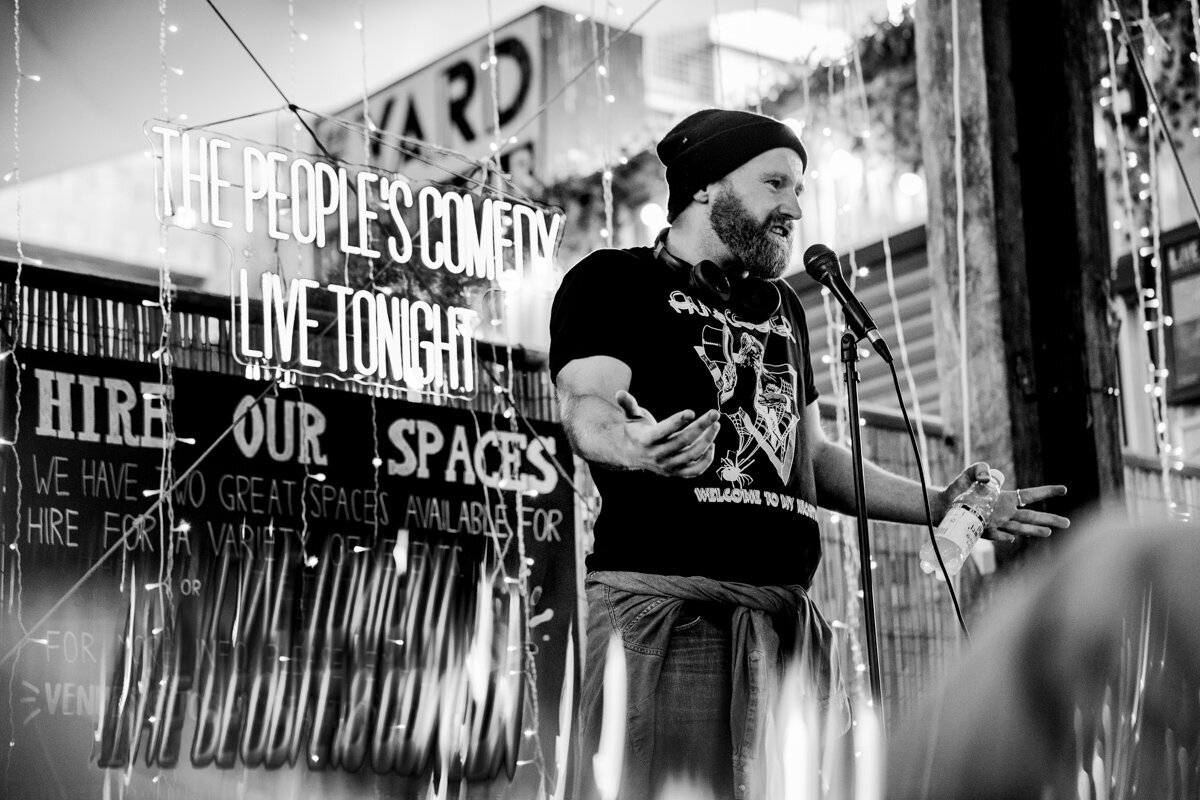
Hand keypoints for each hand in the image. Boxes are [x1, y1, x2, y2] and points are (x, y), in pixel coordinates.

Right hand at [615, 390, 719, 477]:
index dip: (677, 422)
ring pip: (692, 455)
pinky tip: (712, 445)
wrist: (631, 454)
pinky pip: (695, 470)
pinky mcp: (676, 473)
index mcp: (645, 440)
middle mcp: (656, 455)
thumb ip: (628, 404)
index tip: (691, 411)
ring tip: (715, 425)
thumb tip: (619, 393)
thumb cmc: (635, 430)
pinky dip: (706, 460)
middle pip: (683, 441)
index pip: (663, 431)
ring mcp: (667, 466)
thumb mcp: (631, 416)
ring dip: (708, 439)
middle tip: (714, 413)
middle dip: (701, 426)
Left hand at [939, 462, 1069, 542]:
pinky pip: (995, 535)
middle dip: (1049, 519)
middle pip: (1030, 517)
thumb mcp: (968, 474)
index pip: (1029, 495)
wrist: (941, 507)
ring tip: (1048, 533)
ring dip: (1032, 531)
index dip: (1046, 492)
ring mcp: (995, 524)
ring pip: (1017, 529)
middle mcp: (1004, 513)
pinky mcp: (983, 532)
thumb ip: (979, 468)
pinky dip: (1003, 536)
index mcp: (1005, 499)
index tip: (1064, 489)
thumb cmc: (958, 490)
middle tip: (1068, 523)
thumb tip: (989, 477)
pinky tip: (1012, 538)